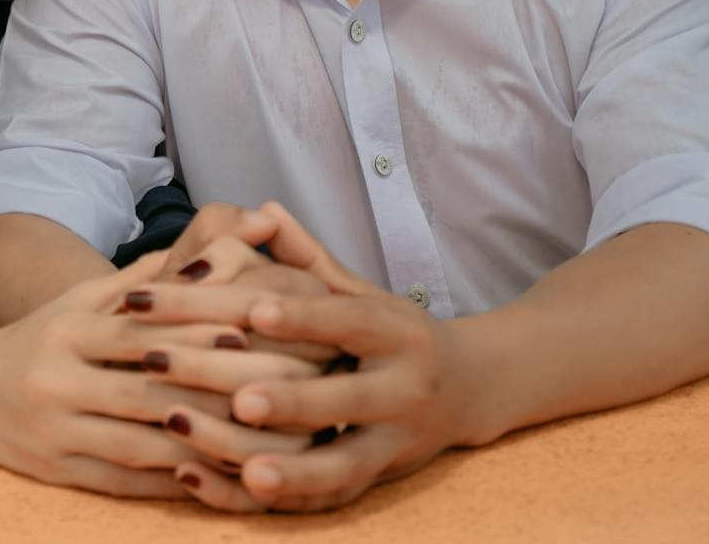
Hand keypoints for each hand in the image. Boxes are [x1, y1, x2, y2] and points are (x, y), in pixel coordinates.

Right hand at [0, 252, 307, 497]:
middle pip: (145, 392)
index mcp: (66, 330)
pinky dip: (166, 482)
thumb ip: (149, 277)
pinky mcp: (54, 471)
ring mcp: (53, 431)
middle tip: (270, 395)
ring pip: (137, 444)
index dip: (195, 335)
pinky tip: (210, 479)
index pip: (140, 333)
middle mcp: (56, 380)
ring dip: (197, 447)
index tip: (250, 334)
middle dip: (209, 395)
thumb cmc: (40, 337)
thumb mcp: (82, 299)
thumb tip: (216, 248)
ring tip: (254, 443)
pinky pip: (120, 482)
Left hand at [158, 203, 489, 512]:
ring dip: (298, 471)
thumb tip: (261, 209)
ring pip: (348, 463)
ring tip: (248, 473)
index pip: (348, 319)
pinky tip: (245, 491)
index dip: (303, 315)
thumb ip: (309, 258)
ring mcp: (397, 440)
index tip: (253, 310)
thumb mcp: (361, 293)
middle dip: (294, 400)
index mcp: (395, 330)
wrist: (469, 389)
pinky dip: (293, 499)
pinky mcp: (383, 480)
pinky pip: (336, 498)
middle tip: (239, 401)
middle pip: (349, 397)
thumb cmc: (392, 334)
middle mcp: (404, 387)